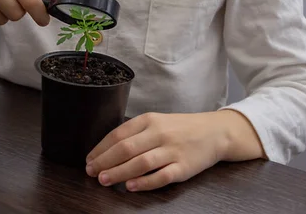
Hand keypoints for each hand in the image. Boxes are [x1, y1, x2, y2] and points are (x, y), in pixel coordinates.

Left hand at [85, 110, 263, 191]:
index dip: (101, 148)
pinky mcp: (184, 167)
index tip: (89, 160)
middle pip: (126, 148)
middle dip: (105, 161)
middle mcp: (160, 133)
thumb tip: (107, 150)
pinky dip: (144, 182)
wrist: (215, 132)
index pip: (119, 134)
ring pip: (140, 162)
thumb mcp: (157, 122)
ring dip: (119, 172)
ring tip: (104, 180)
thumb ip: (135, 133)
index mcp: (149, 120)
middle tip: (92, 172)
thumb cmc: (180, 128)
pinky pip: (161, 176)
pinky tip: (131, 186)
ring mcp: (172, 150)